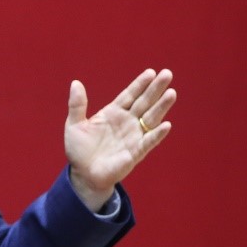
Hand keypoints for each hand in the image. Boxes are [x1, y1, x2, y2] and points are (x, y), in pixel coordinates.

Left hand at [64, 68, 175, 210]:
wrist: (83, 174)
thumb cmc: (79, 150)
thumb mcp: (75, 125)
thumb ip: (77, 105)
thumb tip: (75, 83)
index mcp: (113, 112)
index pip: (130, 95)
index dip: (140, 84)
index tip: (151, 72)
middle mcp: (127, 122)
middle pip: (144, 102)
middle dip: (155, 89)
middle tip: (167, 74)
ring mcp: (133, 136)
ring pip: (150, 118)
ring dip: (161, 107)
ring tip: (171, 93)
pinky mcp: (135, 152)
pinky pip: (149, 142)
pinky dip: (157, 134)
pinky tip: (166, 125)